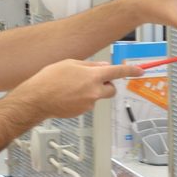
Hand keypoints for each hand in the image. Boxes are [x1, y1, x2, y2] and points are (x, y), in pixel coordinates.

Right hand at [13, 59, 138, 120]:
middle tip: (93, 80)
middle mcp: (94, 91)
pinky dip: (82, 99)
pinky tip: (68, 95)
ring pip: (98, 96)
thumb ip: (90, 65)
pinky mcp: (82, 112)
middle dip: (107, 85)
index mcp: (93, 76)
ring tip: (71, 87)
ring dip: (91, 91)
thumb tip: (103, 67)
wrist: (36, 99)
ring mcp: (89, 103)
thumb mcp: (70, 64)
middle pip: (112, 89)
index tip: (140, 71)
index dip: (131, 71)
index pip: (118, 72)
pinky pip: (88, 103)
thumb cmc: (49, 79)